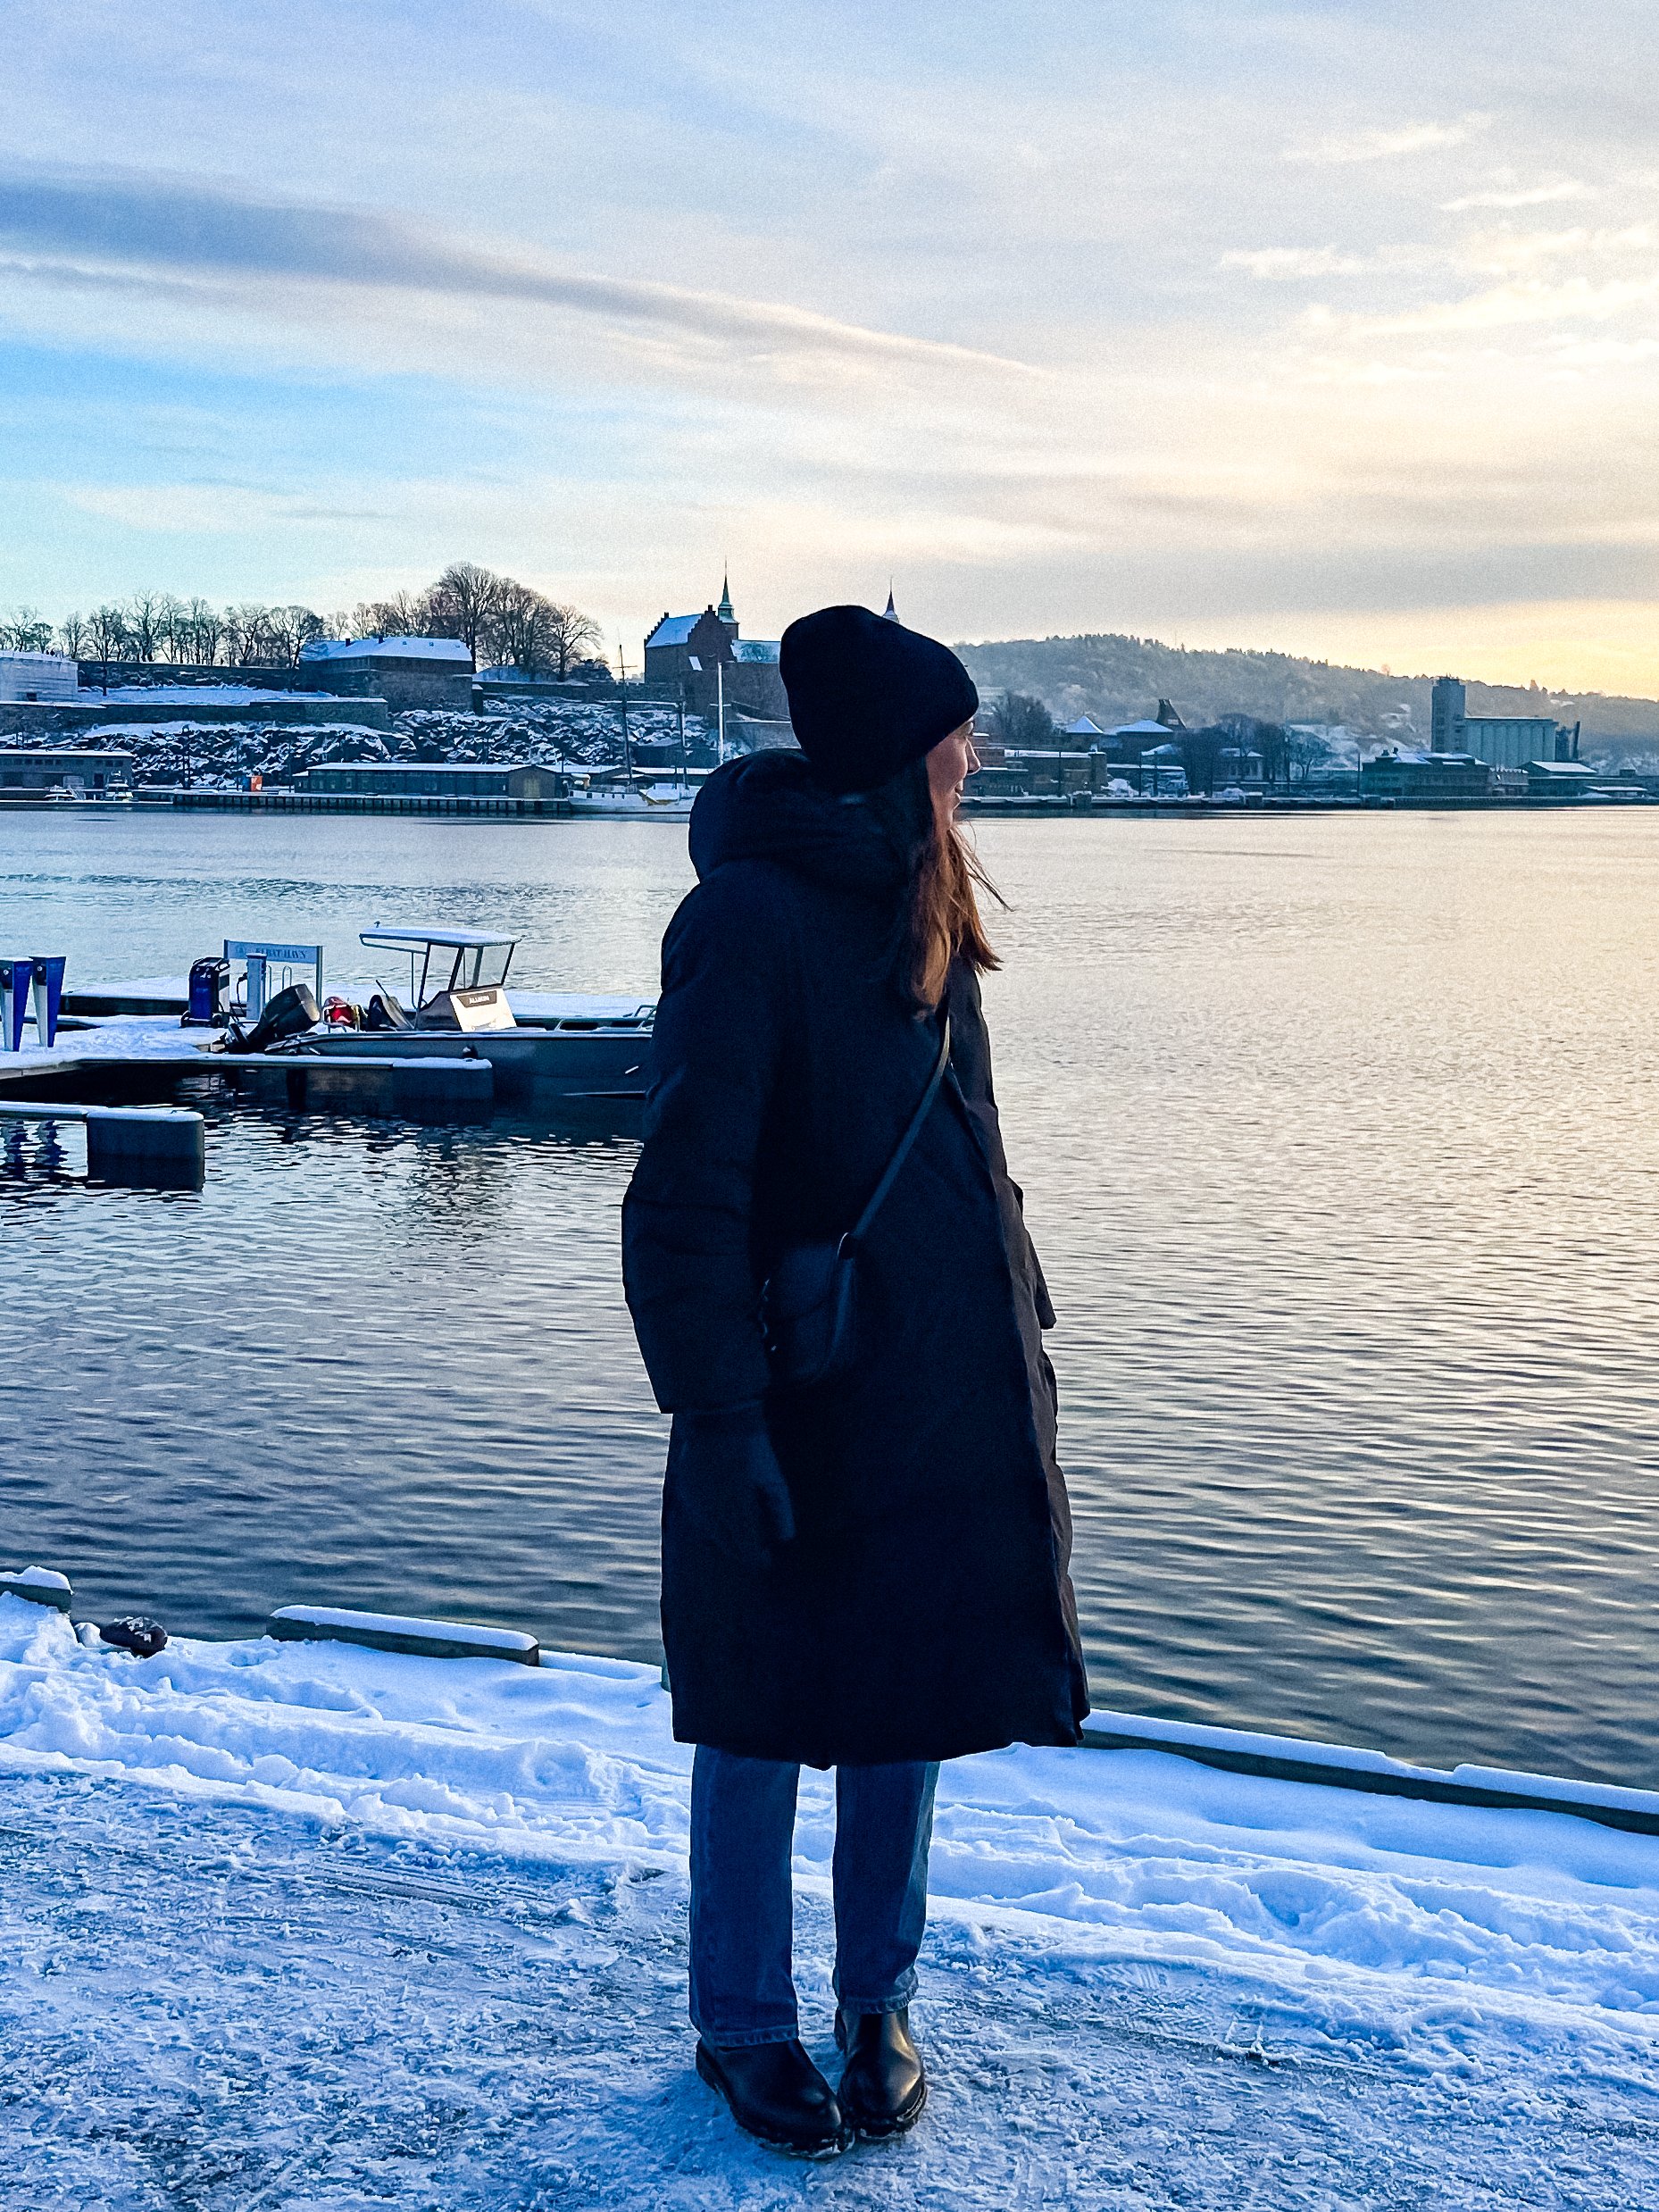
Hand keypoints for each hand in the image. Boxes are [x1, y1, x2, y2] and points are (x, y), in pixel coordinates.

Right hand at [670, 1403, 796, 1565]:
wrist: (720, 1419)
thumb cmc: (753, 1450)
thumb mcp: (774, 1479)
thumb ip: (781, 1511)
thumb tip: (786, 1539)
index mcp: (736, 1511)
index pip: (745, 1548)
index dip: (756, 1558)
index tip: (766, 1561)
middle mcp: (712, 1511)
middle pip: (727, 1544)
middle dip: (742, 1551)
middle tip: (756, 1554)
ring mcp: (696, 1501)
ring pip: (710, 1533)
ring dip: (726, 1539)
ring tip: (740, 1539)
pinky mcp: (686, 1490)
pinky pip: (698, 1517)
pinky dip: (711, 1524)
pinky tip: (722, 1522)